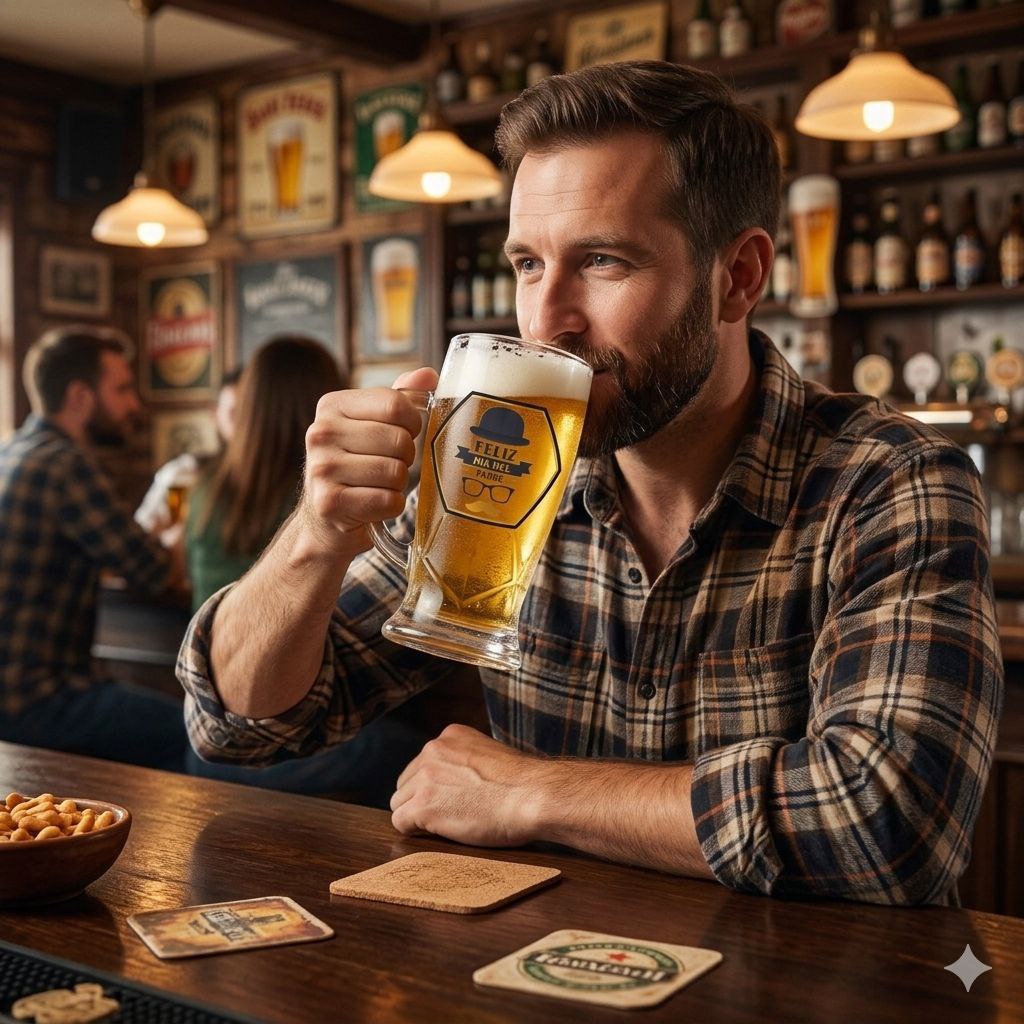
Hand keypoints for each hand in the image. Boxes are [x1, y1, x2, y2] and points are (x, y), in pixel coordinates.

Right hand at [299, 366, 437, 551]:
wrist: (325, 519)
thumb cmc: (358, 465)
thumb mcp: (372, 425)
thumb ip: (399, 398)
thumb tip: (429, 375)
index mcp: (332, 405)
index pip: (395, 404)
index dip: (412, 423)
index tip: (405, 434)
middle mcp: (320, 433)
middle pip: (398, 439)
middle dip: (405, 457)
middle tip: (389, 465)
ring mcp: (321, 469)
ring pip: (395, 472)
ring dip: (398, 484)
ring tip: (379, 485)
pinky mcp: (330, 503)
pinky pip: (388, 501)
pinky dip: (391, 506)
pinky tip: (374, 504)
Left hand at [390, 724, 543, 847]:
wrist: (532, 796)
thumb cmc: (523, 785)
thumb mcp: (490, 757)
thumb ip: (466, 763)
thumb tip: (455, 784)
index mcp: (450, 735)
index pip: (424, 763)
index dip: (434, 786)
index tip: (452, 798)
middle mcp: (433, 749)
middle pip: (407, 782)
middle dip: (421, 799)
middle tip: (449, 815)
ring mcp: (425, 777)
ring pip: (400, 802)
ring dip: (418, 815)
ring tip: (447, 825)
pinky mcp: (423, 804)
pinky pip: (400, 822)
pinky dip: (414, 832)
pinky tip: (436, 833)